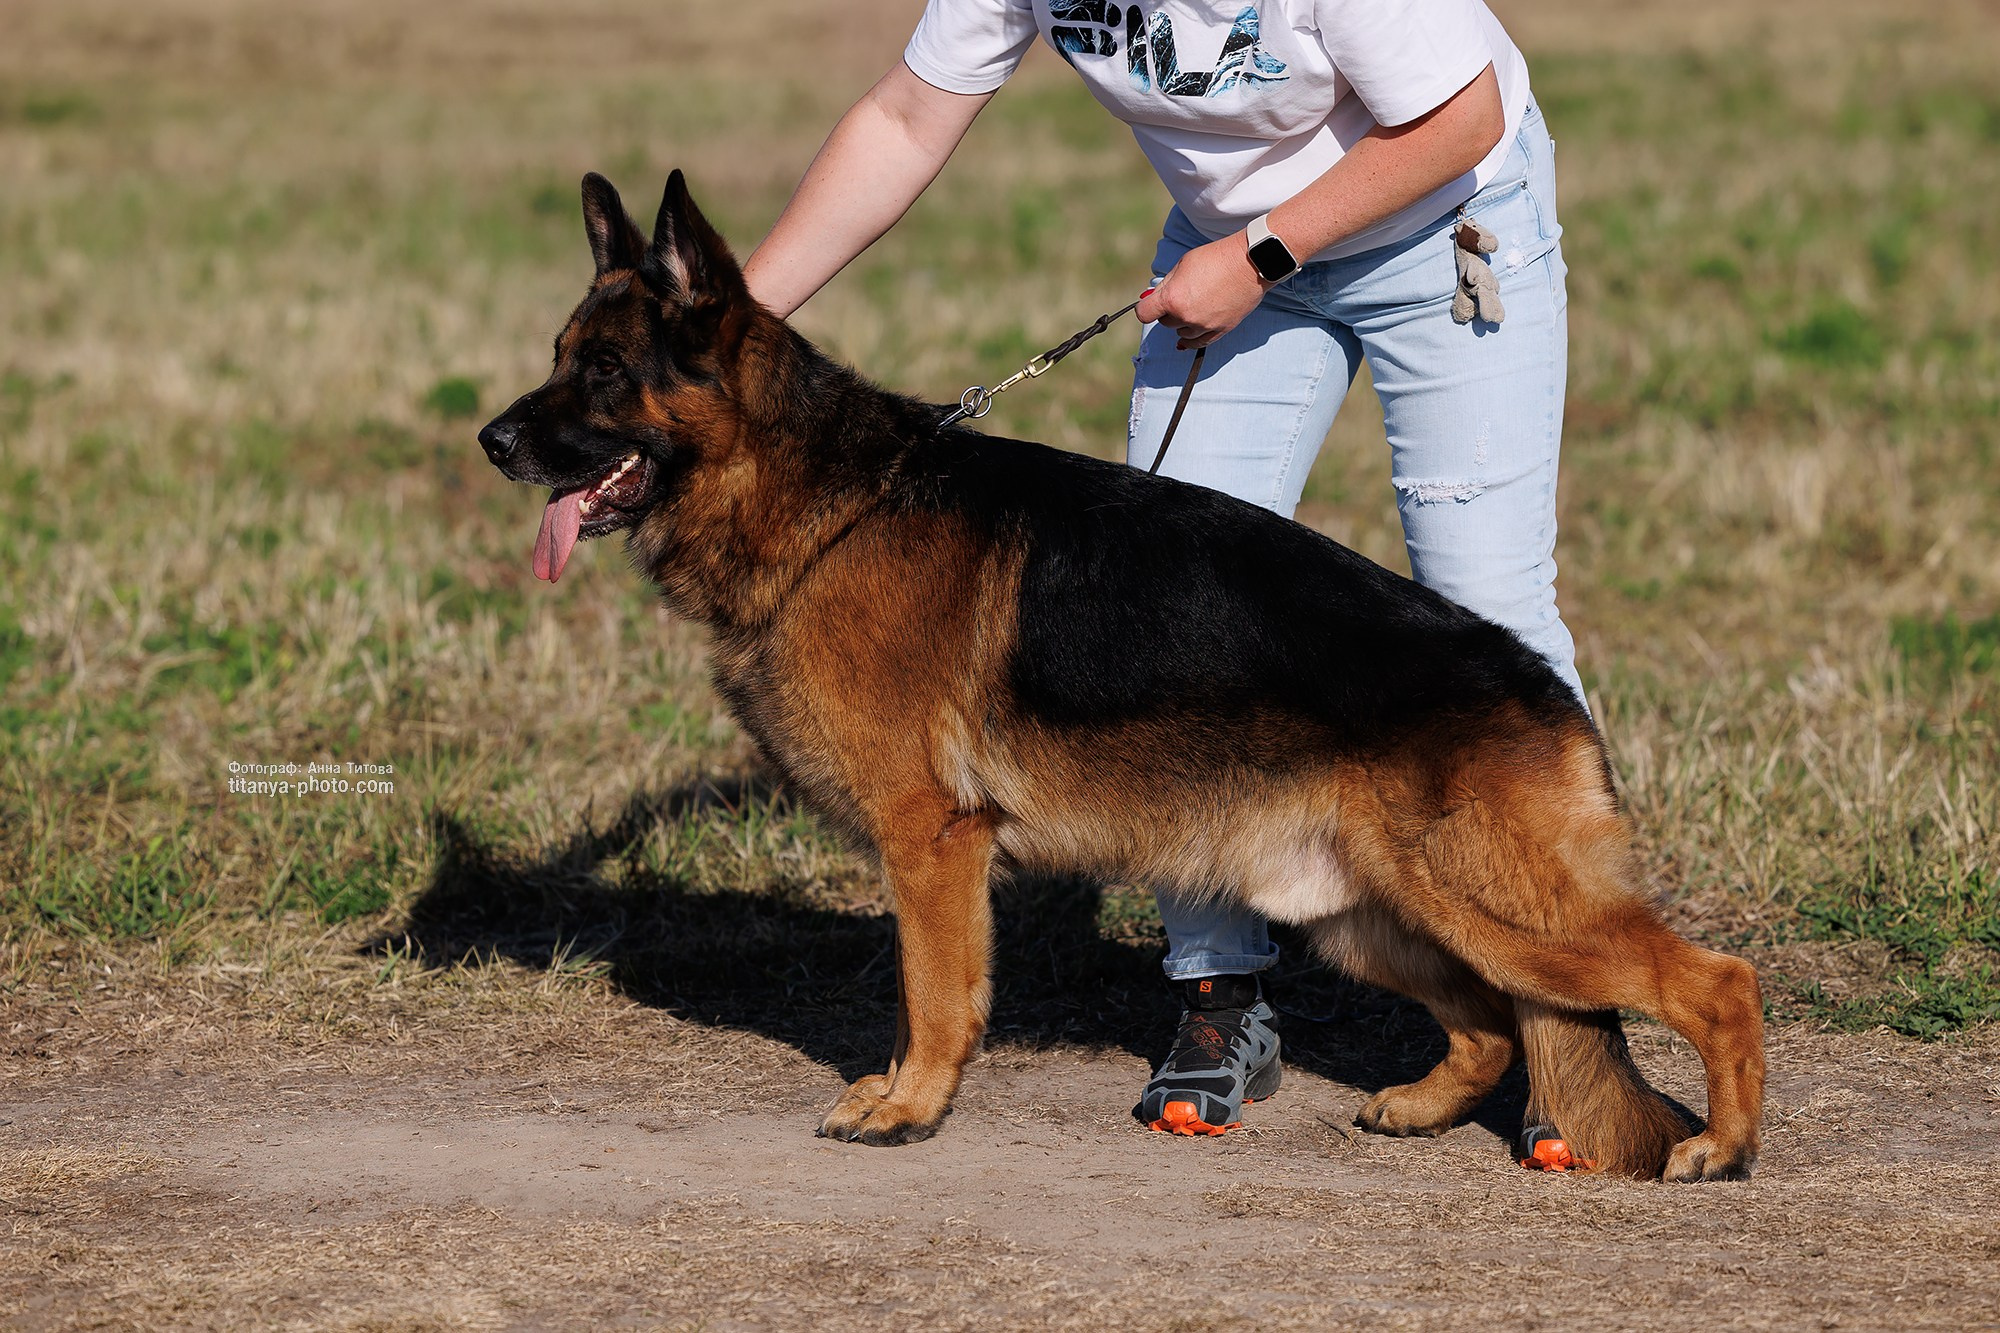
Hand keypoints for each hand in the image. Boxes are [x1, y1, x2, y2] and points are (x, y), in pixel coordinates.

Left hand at [1135, 232, 1270, 349]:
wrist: (1250, 262)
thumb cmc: (1216, 258)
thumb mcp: (1183, 264)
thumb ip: (1165, 285)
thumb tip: (1150, 299)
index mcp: (1172, 298)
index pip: (1144, 313)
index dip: (1146, 307)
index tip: (1150, 304)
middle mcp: (1186, 316)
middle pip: (1165, 322)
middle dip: (1168, 311)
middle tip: (1180, 296)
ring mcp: (1204, 326)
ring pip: (1181, 333)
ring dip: (1182, 323)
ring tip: (1194, 305)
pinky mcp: (1220, 331)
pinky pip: (1198, 344)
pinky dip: (1192, 338)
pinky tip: (1191, 332)